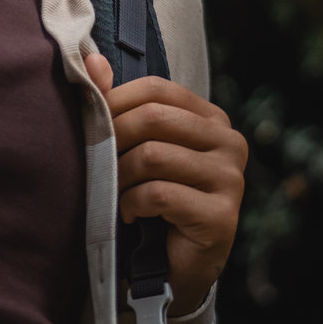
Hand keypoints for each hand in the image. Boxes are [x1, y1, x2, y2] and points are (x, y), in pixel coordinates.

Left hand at [86, 54, 246, 316]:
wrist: (174, 264)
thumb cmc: (154, 196)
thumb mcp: (137, 144)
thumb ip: (116, 101)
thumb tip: (91, 59)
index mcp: (212, 119)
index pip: (156, 89)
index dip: (116, 101)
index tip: (92, 122)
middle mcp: (230, 143)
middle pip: (154, 118)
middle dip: (114, 138)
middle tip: (96, 160)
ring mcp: (231, 180)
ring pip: (153, 156)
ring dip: (120, 175)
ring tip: (114, 190)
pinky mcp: (222, 217)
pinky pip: (159, 194)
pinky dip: (131, 203)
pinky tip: (130, 214)